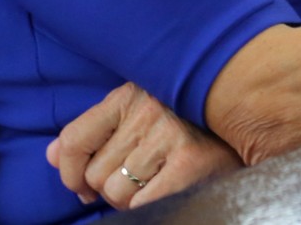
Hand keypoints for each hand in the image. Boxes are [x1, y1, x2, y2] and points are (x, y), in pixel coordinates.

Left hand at [46, 82, 241, 210]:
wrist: (248, 109)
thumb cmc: (187, 116)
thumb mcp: (140, 109)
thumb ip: (97, 129)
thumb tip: (52, 155)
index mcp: (130, 94)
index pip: (74, 139)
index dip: (68, 172)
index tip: (79, 186)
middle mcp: (147, 111)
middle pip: (96, 174)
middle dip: (107, 188)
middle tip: (133, 181)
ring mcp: (169, 136)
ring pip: (117, 193)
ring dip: (129, 200)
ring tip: (153, 184)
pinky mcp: (190, 162)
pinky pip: (143, 203)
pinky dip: (146, 206)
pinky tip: (163, 192)